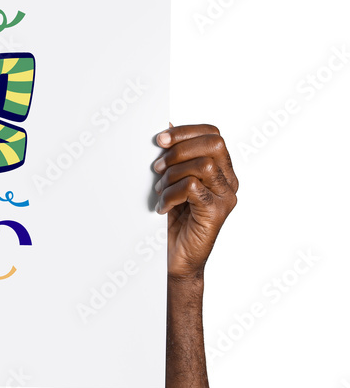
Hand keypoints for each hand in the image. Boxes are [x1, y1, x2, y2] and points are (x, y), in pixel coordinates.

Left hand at [153, 123, 237, 281]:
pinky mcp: (216, 213)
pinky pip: (192, 188)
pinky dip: (171, 194)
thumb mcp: (173, 182)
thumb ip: (176, 158)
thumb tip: (166, 128)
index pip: (214, 135)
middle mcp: (229, 182)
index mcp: (222, 170)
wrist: (179, 259)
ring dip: (172, 175)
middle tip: (157, 167)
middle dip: (179, 149)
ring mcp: (225, 197)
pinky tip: (163, 207)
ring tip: (159, 191)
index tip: (160, 139)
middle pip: (214, 144)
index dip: (187, 131)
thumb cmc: (176, 220)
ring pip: (202, 165)